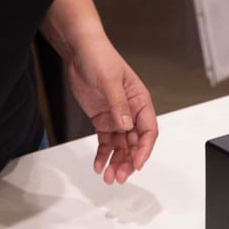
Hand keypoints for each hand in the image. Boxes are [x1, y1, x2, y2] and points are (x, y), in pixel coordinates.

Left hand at [63, 34, 157, 183]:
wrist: (80, 51)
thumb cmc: (100, 57)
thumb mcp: (109, 80)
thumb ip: (118, 104)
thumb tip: (126, 125)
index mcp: (140, 101)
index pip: (148, 130)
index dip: (144, 149)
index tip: (136, 163)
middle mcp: (130, 111)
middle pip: (135, 143)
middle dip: (128, 161)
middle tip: (120, 176)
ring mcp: (116, 117)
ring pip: (121, 146)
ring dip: (116, 161)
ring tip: (109, 176)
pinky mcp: (102, 120)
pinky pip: (106, 142)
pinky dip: (103, 154)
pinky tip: (99, 165)